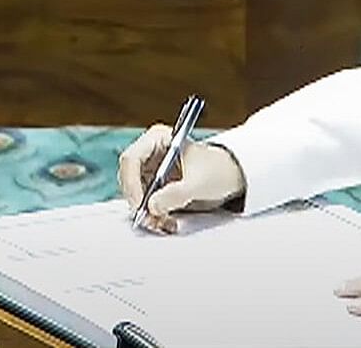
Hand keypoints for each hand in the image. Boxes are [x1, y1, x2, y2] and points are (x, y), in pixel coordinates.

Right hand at [117, 124, 245, 233]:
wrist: (232, 177)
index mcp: (159, 138)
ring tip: (166, 223)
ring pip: (135, 195)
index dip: (131, 184)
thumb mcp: (199, 183)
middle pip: (129, 180)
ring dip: (147, 213)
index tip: (141, 204)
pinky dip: (153, 216)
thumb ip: (176, 194)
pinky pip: (144, 204)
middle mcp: (151, 152)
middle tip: (153, 220)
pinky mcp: (155, 187)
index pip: (131, 159)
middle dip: (139, 203)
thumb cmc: (219, 169)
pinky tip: (168, 222)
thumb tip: (153, 205)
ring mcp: (151, 170)